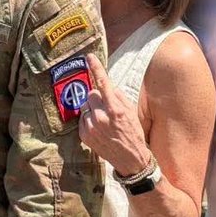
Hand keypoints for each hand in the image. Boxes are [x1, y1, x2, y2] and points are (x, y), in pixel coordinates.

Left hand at [78, 53, 151, 175]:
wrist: (130, 159)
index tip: (89, 57)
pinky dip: (89, 120)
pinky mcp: (84, 135)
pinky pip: (82, 119)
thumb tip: (106, 87)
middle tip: (107, 108)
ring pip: (85, 106)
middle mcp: (101, 118)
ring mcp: (91, 127)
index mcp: (115, 110)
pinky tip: (99, 128)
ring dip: (92, 109)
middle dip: (98, 98)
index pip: (103, 84)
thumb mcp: (131, 111)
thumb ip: (118, 96)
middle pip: (91, 94)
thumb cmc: (133, 133)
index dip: (96, 68)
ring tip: (104, 120)